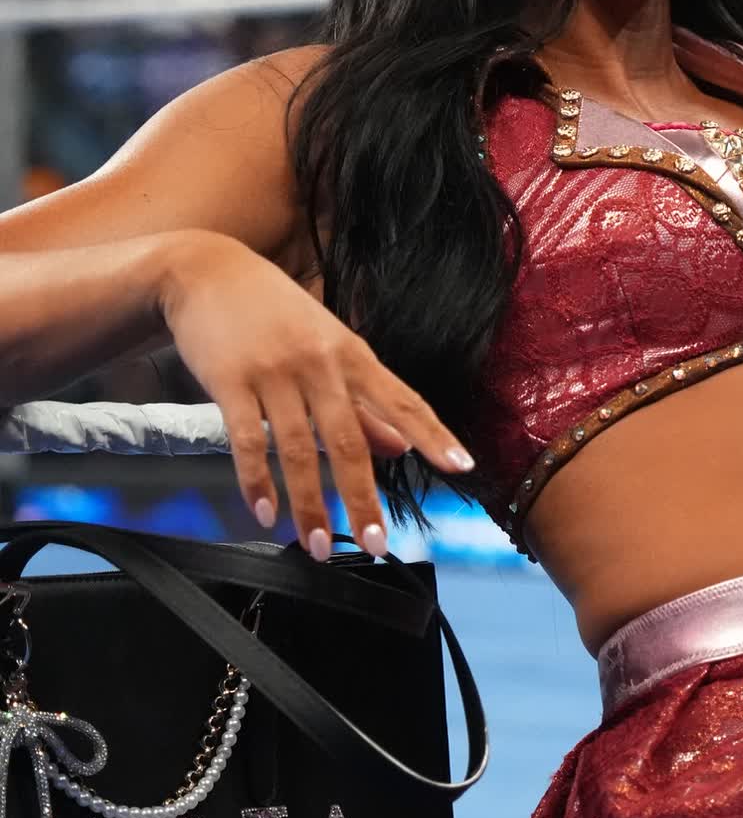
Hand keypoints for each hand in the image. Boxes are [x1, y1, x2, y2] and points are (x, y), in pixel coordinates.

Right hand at [160, 231, 474, 558]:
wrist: (206, 271)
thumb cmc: (274, 312)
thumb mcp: (328, 346)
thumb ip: (363, 401)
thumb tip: (400, 447)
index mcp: (352, 355)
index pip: (403, 399)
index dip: (433, 434)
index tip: (462, 467)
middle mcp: (319, 364)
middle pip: (350, 439)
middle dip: (363, 497)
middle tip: (376, 544)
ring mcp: (275, 372)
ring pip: (299, 449)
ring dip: (309, 504)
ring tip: (318, 546)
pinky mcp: (230, 380)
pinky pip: (248, 440)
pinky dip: (256, 482)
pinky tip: (265, 513)